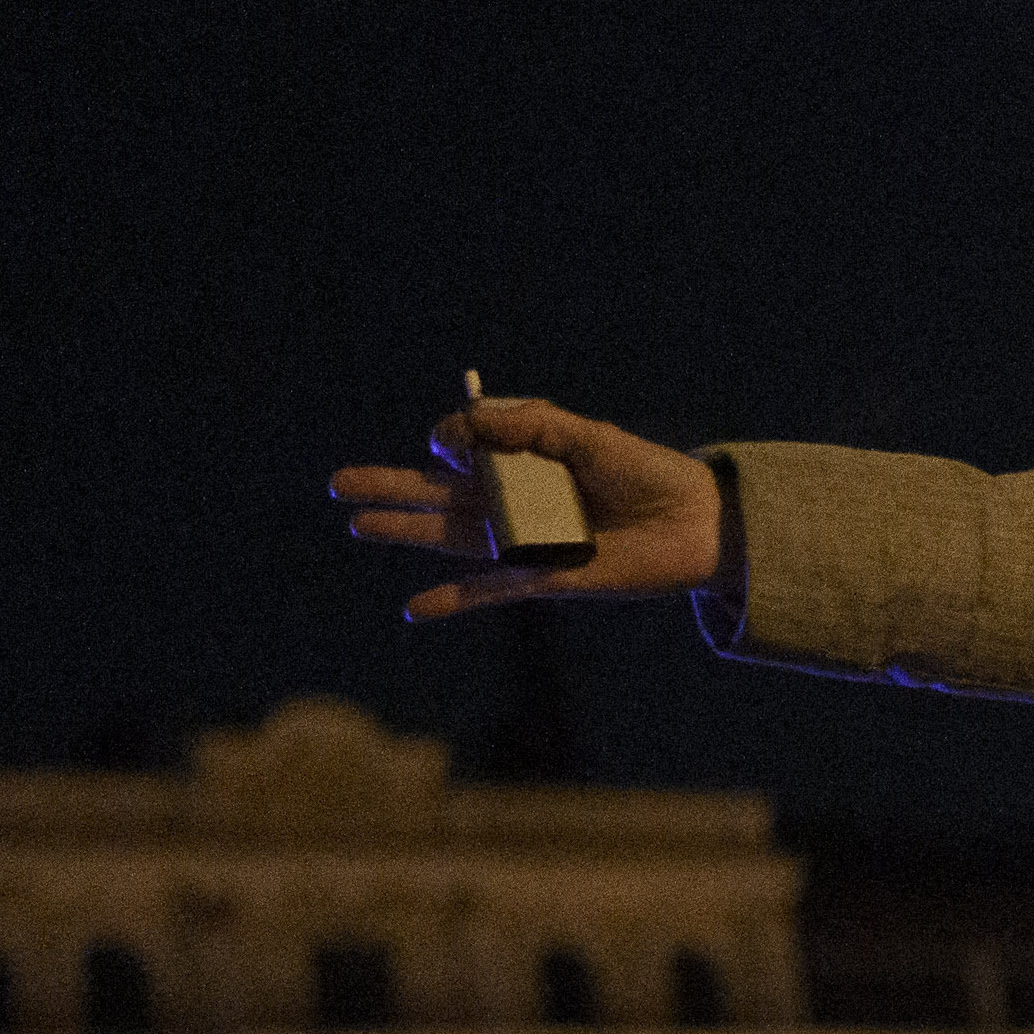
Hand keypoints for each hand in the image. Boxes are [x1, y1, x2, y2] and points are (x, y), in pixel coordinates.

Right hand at [333, 399, 725, 619]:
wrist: (696, 523)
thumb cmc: (647, 472)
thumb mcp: (586, 436)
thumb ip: (527, 424)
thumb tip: (458, 430)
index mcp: (525, 463)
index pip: (467, 448)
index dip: (454, 436)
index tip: (455, 434)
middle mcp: (518, 503)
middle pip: (439, 494)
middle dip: (389, 487)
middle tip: (337, 483)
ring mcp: (526, 541)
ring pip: (451, 536)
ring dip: (405, 531)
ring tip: (357, 523)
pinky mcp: (543, 577)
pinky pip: (488, 591)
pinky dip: (452, 599)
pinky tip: (414, 609)